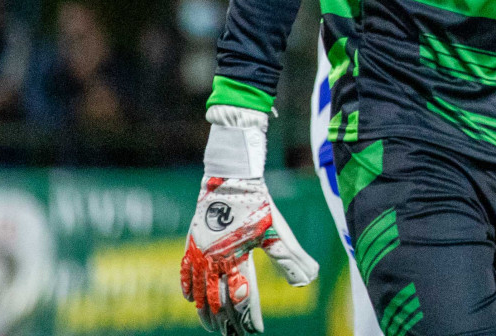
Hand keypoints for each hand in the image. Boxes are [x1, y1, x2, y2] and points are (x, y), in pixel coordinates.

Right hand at [180, 115, 318, 335]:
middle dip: (227, 322)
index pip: (242, 298)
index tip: (257, 331)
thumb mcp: (278, 230)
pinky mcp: (191, 243)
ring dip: (206, 313)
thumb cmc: (258, 202)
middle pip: (218, 301)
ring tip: (214, 328)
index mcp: (235, 258)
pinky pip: (184, 274)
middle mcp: (212, 259)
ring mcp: (198, 253)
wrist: (231, 174)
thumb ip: (291, 257)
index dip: (248, 317)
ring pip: (198, 293)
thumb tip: (310, 280)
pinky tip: (192, 301)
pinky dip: (189, 290)